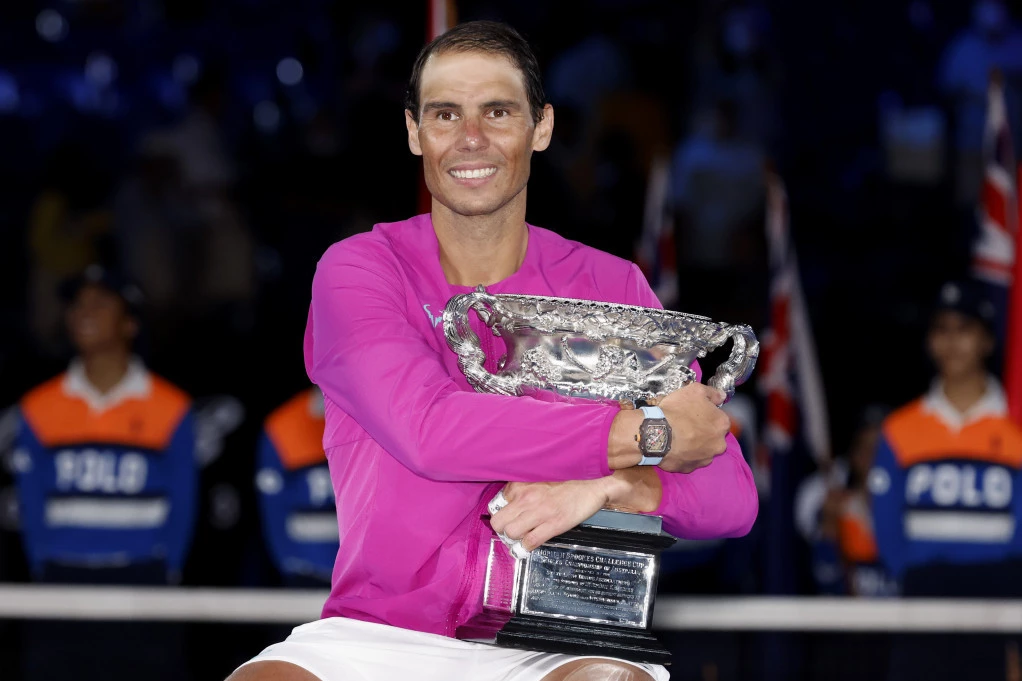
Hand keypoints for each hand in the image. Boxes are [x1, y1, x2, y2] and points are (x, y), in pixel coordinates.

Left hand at [489, 478, 611, 551]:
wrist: (590, 490)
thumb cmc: (565, 487)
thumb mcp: (538, 483)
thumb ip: (521, 493)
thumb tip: (508, 510)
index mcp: (522, 486)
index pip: (495, 505)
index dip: (500, 516)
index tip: (507, 520)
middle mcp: (527, 497)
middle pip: (498, 521)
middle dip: (502, 530)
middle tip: (511, 532)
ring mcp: (540, 512)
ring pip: (511, 532)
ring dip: (514, 539)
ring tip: (521, 538)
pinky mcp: (553, 524)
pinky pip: (530, 541)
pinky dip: (526, 548)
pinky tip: (528, 546)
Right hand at [655, 383, 730, 472]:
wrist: (656, 433)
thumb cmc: (677, 411)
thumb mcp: (694, 390)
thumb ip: (712, 393)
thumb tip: (721, 396)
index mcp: (722, 424)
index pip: (720, 419)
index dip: (708, 415)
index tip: (696, 414)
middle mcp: (719, 444)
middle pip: (714, 437)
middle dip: (704, 432)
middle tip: (687, 426)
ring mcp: (705, 458)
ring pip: (703, 450)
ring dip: (695, 445)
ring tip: (679, 438)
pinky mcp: (690, 468)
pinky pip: (689, 460)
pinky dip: (684, 455)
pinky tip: (675, 447)